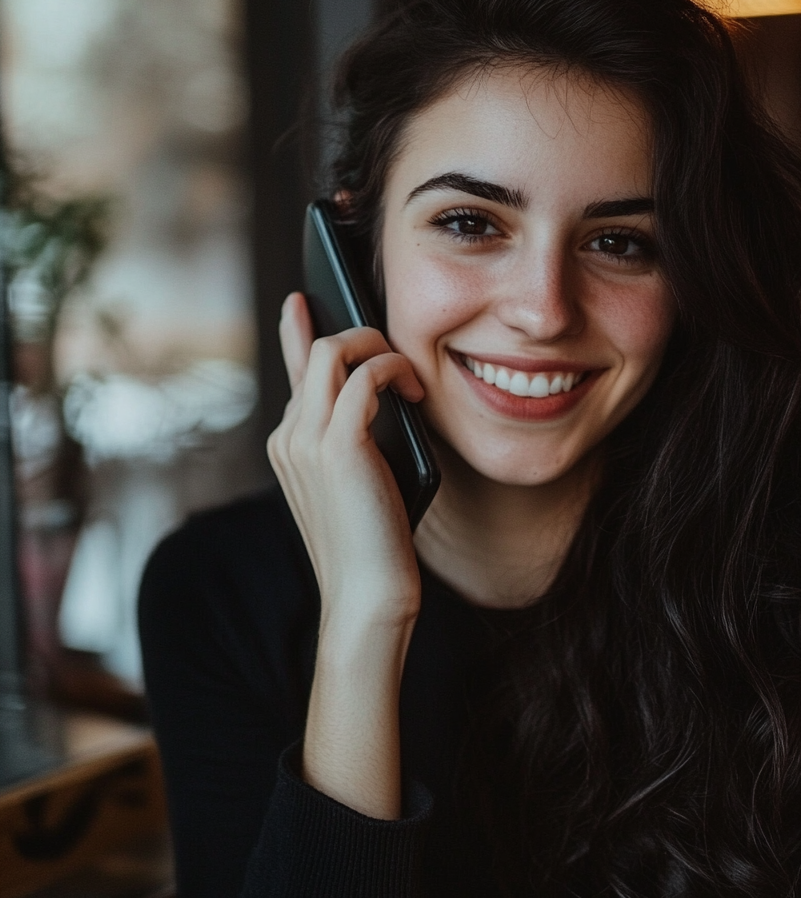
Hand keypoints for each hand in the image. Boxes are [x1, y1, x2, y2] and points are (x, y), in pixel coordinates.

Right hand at [267, 292, 424, 627]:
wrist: (366, 596)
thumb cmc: (374, 542)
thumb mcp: (360, 481)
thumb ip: (356, 439)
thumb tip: (383, 395)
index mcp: (289, 444)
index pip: (291, 372)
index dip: (297, 329)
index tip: (304, 301)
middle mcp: (288, 435)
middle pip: (313, 349)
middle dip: (359, 334)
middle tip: (395, 351)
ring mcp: (305, 440)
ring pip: (331, 351)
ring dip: (377, 347)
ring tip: (407, 370)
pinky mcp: (337, 446)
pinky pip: (365, 375)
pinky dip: (394, 369)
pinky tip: (415, 389)